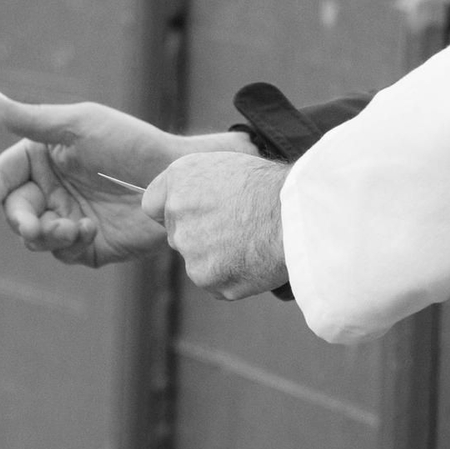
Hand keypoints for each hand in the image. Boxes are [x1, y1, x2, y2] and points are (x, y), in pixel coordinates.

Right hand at [0, 92, 247, 266]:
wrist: (176, 180)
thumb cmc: (131, 143)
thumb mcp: (80, 125)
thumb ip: (32, 119)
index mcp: (44, 156)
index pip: (4, 175)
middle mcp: (53, 188)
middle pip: (16, 211)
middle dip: (21, 221)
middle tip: (34, 228)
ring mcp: (69, 216)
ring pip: (35, 237)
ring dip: (47, 234)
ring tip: (75, 226)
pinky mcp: (88, 244)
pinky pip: (62, 253)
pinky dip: (70, 243)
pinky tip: (92, 229)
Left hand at [143, 152, 289, 298]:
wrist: (296, 215)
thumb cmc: (271, 185)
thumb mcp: (226, 166)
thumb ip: (197, 185)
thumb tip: (191, 202)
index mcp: (178, 180)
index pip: (153, 204)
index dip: (174, 210)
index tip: (195, 213)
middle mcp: (176, 214)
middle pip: (178, 234)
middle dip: (201, 234)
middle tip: (237, 227)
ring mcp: (190, 250)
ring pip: (198, 260)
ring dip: (219, 258)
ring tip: (252, 242)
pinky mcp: (207, 278)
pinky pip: (216, 282)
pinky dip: (233, 276)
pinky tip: (255, 260)